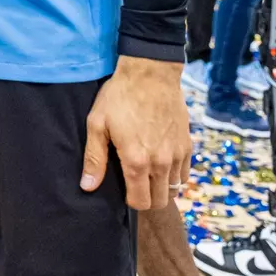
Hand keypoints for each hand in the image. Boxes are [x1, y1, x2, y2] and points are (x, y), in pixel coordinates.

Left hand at [81, 56, 191, 209]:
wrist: (150, 73)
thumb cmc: (119, 96)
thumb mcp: (97, 124)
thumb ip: (94, 159)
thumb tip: (87, 186)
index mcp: (136, 161)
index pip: (140, 202)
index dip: (131, 200)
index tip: (124, 189)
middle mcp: (161, 163)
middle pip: (160, 201)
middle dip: (147, 198)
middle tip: (136, 182)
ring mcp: (177, 154)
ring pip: (174, 188)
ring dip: (161, 186)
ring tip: (148, 171)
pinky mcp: (187, 145)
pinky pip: (184, 173)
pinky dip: (174, 173)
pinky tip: (161, 160)